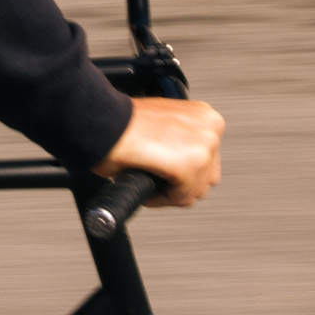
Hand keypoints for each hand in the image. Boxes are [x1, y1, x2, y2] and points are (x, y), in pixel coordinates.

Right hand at [92, 97, 224, 206]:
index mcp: (205, 116)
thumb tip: (179, 162)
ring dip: (169, 191)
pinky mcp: (191, 164)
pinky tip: (145, 181)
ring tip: (148, 177)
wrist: (103, 121)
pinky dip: (161, 198)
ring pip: (194, 190)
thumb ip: (180, 141)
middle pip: (205, 177)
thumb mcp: (164, 124)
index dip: (181, 171)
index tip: (164, 170)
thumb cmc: (122, 123)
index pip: (208, 159)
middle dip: (179, 182)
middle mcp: (210, 127)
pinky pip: (181, 197)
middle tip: (154, 175)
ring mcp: (204, 146)